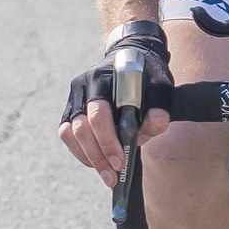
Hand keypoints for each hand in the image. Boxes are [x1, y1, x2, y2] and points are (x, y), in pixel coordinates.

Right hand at [58, 31, 173, 187]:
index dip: (107, 140)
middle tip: (113, 175)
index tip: (120, 161)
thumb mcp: (161, 84)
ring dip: (88, 157)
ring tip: (107, 173)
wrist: (134, 53)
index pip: (99, 113)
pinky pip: (67, 134)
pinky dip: (81, 151)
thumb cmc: (148, 73)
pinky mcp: (71, 108)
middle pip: (82, 128)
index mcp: (104, 76)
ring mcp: (75, 97)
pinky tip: (98, 162)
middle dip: (98, 155)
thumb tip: (155, 125)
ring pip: (70, 133)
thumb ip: (160, 105)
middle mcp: (84, 85)